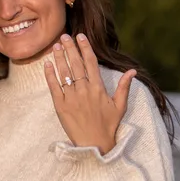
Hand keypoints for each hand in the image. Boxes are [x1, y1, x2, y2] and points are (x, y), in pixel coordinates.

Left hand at [44, 33, 134, 154]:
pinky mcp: (60, 106)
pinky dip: (50, 75)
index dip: (85, 48)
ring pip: (64, 73)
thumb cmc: (108, 125)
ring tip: (55, 46)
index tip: (80, 36)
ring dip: (59, 58)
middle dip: (69, 48)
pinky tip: (47, 64)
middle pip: (76, 64)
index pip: (91, 62)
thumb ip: (124, 87)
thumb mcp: (120, 106)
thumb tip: (133, 71)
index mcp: (98, 88)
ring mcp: (72, 98)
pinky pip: (54, 87)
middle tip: (64, 36)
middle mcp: (84, 90)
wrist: (94, 144)